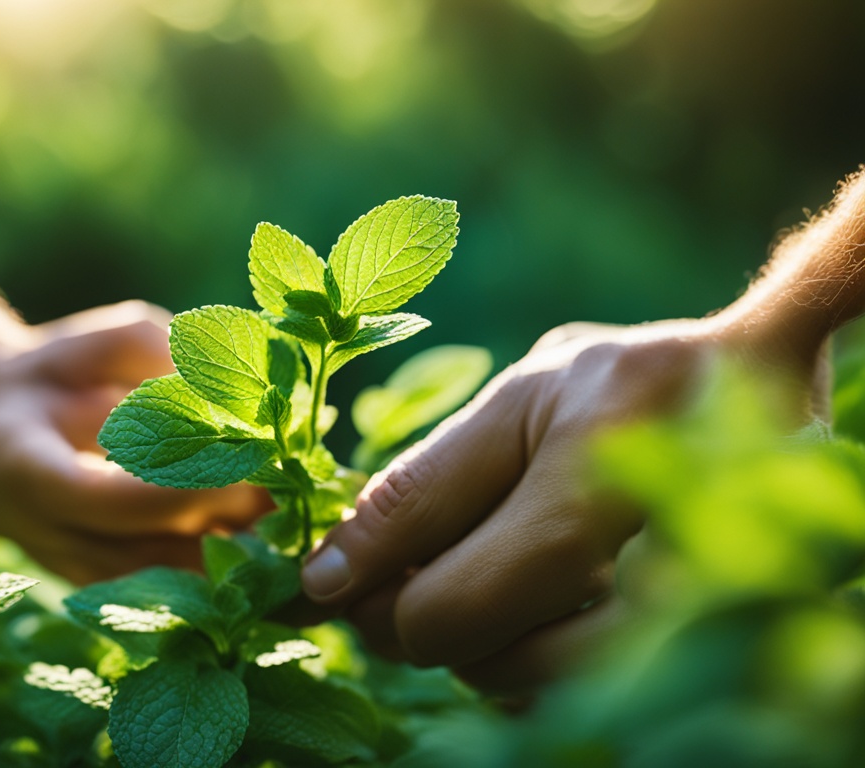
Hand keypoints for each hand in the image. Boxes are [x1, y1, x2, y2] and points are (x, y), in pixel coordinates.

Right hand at [0, 300, 271, 583]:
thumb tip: (231, 386)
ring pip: (161, 583)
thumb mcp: (102, 340)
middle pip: (147, 550)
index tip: (256, 461)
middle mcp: (38, 533)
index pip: (114, 497)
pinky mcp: (91, 584)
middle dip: (226, 525)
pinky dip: (214, 572)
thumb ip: (161, 355)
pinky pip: (161, 590)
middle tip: (296, 494)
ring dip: (231, 559)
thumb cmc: (50, 370)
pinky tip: (265, 543)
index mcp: (22, 468)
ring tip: (292, 520)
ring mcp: (63, 567)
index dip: (189, 486)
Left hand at [300, 316, 823, 693]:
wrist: (765, 392)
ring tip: (484, 568)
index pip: (453, 603)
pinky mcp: (706, 652)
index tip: (341, 583)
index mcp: (596, 473)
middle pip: (485, 658)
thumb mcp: (517, 402)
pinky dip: (533, 659)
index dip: (380, 602)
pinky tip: (538, 599)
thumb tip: (321, 580)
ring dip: (478, 643)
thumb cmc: (626, 384)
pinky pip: (576, 698)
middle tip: (411, 571)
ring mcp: (695, 621)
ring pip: (525, 689)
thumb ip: (419, 491)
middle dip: (421, 620)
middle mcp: (658, 564)